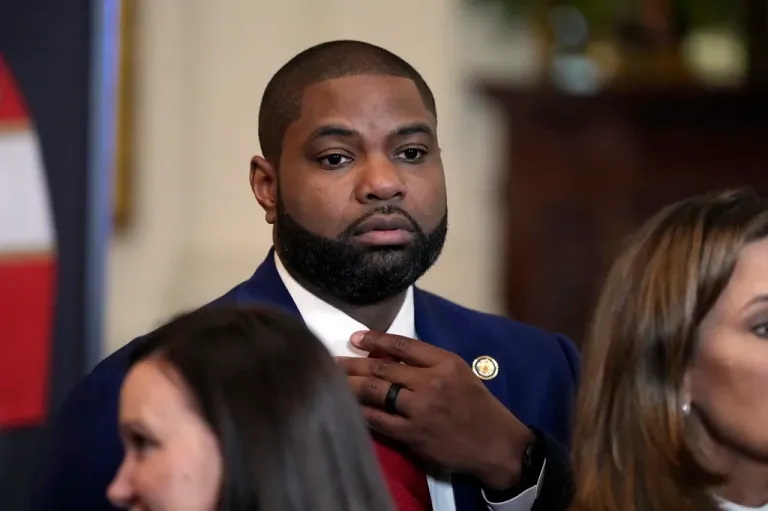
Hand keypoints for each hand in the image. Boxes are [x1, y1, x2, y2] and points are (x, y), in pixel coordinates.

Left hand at [336, 331, 533, 489]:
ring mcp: (421, 410)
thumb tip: (389, 354)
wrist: (495, 444)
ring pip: (376, 392)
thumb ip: (428, 362)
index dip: (376, 339)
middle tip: (332, 360)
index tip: (355, 338)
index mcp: (445, 363)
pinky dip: (361, 412)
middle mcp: (432, 383)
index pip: (403, 345)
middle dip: (354, 363)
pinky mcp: (413, 435)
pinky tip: (348, 406)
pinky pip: (379, 420)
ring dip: (351, 385)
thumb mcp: (460, 373)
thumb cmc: (478, 406)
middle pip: (383, 368)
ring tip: (334, 380)